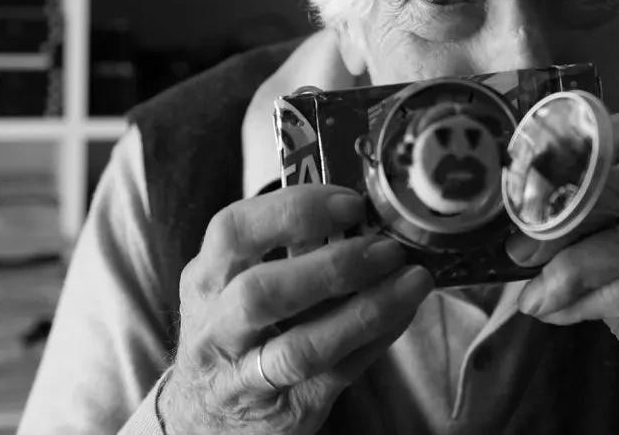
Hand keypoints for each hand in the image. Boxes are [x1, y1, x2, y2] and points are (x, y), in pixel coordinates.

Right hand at [159, 184, 432, 433]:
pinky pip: (336, 374)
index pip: (233, 231)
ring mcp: (246, 378)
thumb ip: (289, 248)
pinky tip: (404, 311)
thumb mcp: (238, 280)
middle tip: (388, 248)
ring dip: (366, 310)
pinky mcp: (285, 410)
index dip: (294, 211)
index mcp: (206, 278)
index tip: (351, 203)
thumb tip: (364, 213)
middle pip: (260, 294)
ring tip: (413, 280)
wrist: (209, 415)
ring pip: (301, 349)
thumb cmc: (238, 328)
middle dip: (333, 266)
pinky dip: (376, 339)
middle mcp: (215, 329)